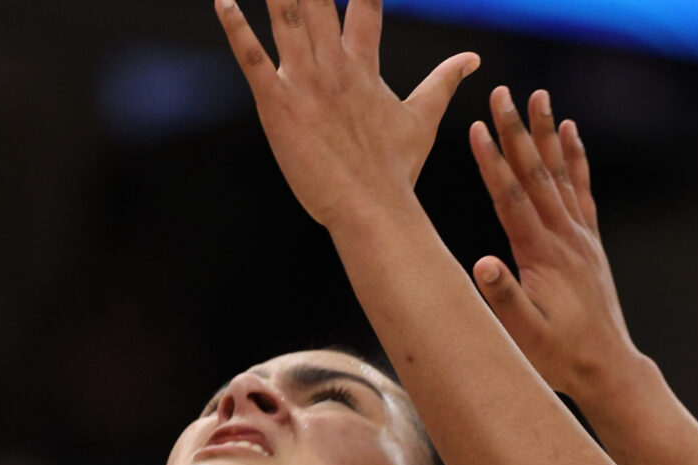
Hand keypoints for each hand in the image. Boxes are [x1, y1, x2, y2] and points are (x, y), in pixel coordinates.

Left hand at [216, 0, 477, 229]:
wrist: (372, 209)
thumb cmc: (394, 170)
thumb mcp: (421, 119)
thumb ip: (444, 82)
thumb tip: (473, 59)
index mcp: (364, 65)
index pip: (366, 3)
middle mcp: (334, 64)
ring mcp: (305, 82)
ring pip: (287, 16)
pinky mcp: (278, 104)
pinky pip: (252, 58)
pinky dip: (236, 28)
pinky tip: (223, 1)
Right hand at [469, 89, 640, 402]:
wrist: (607, 368)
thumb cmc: (559, 357)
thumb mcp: (524, 335)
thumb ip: (504, 298)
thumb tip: (481, 265)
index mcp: (542, 256)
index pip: (513, 198)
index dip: (493, 162)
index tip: (478, 126)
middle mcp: (565, 238)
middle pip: (536, 174)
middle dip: (516, 131)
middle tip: (502, 93)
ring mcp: (580, 238)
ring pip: (560, 174)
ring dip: (546, 133)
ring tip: (538, 96)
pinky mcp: (589, 243)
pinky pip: (581, 190)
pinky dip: (575, 158)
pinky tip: (570, 132)